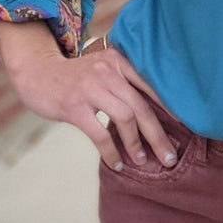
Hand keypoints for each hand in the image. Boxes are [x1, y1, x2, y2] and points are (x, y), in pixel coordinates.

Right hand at [0, 22, 178, 170]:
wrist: (37, 72)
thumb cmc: (75, 76)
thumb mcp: (102, 67)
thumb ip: (125, 82)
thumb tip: (154, 113)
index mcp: (119, 60)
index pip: (152, 86)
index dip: (170, 109)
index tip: (185, 128)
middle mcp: (108, 70)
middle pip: (142, 106)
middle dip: (159, 135)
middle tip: (169, 157)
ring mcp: (90, 87)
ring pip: (125, 119)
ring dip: (137, 144)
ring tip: (143, 161)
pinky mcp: (74, 106)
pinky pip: (100, 133)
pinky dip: (111, 152)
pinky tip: (116, 163)